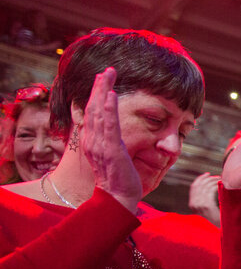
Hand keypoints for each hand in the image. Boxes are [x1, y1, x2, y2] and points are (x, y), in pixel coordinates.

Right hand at [78, 67, 141, 209]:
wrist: (118, 197)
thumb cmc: (118, 178)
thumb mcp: (112, 155)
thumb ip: (110, 141)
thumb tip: (114, 130)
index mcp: (93, 141)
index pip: (93, 113)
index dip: (96, 95)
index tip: (101, 79)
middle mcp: (93, 140)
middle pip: (93, 108)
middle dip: (98, 88)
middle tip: (105, 70)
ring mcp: (101, 144)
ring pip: (99, 113)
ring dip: (103, 92)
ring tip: (107, 75)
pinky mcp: (111, 150)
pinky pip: (109, 126)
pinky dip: (109, 109)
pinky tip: (111, 95)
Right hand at [187, 172, 220, 224]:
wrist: (218, 227)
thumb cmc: (215, 217)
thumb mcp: (206, 207)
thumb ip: (204, 198)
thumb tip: (207, 184)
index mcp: (192, 204)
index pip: (193, 187)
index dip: (200, 179)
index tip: (207, 174)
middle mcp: (193, 204)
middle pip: (199, 185)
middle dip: (207, 178)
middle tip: (215, 175)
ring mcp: (199, 205)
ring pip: (205, 187)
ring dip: (212, 181)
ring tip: (219, 179)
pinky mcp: (206, 205)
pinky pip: (210, 191)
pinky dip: (215, 185)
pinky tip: (220, 184)